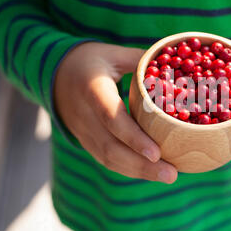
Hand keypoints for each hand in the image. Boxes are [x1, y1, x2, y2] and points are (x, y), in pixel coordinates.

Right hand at [54, 42, 176, 182]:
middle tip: (172, 175)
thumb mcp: (114, 54)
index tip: (156, 153)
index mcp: (92, 90)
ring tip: (168, 177)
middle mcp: (84, 116)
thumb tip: (175, 66)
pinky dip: (129, 169)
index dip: (133, 137)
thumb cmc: (91, 62)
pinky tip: (151, 173)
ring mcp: (82, 132)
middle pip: (111, 148)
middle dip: (142, 166)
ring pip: (109, 159)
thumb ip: (141, 60)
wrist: (55, 76)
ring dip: (139, 172)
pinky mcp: (86, 142)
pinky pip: (107, 160)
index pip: (111, 118)